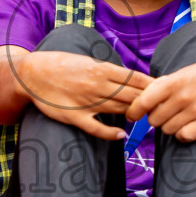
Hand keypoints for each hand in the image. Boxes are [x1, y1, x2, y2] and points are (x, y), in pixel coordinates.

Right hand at [16, 50, 151, 140]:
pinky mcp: (74, 116)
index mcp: (101, 69)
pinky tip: (121, 135)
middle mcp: (97, 85)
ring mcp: (86, 102)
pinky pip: (96, 128)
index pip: (135, 78)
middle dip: (148, 102)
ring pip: (118, 110)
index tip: (163, 90)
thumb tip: (129, 77)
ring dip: (133, 115)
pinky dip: (110, 133)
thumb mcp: (87, 61)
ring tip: (144, 119)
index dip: (152, 86)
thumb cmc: (61, 65)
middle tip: (160, 108)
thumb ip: (107, 70)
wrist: (32, 73)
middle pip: (132, 96)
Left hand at [125, 55, 195, 143]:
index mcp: (173, 82)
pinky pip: (184, 137)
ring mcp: (195, 110)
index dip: (134, 110)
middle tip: (165, 112)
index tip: (132, 115)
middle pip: (154, 119)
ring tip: (178, 117)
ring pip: (167, 130)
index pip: (144, 101)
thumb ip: (162, 86)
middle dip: (156, 118)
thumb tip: (141, 100)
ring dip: (169, 126)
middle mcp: (182, 96)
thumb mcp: (182, 73)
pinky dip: (182, 135)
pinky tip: (187, 127)